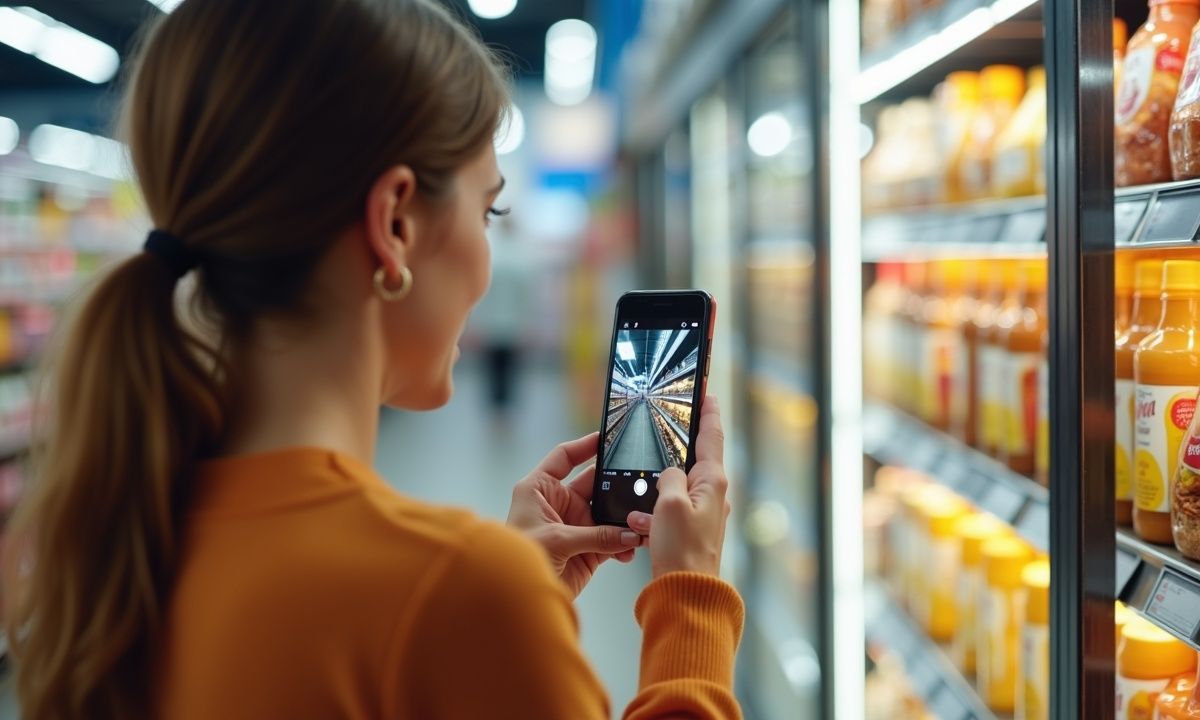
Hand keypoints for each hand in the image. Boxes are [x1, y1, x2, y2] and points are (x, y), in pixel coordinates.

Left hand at [508, 433, 642, 596]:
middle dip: (617, 485)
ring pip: (607, 514)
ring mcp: (574, 527)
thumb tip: (630, 534)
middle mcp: (559, 504)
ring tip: (643, 519)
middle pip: (594, 484)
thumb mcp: (557, 540)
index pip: (564, 457)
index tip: (607, 437)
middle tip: (640, 483)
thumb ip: (596, 536)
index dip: (585, 445)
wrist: (515, 599)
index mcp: (540, 489)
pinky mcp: (586, 551)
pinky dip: (624, 544)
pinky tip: (634, 546)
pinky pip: (612, 541)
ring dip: (624, 518)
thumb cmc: (520, 560)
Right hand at [626, 395, 729, 577]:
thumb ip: (668, 477)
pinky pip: (664, 512)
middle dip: (664, 461)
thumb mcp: (669, 503)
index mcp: (712, 481)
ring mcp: (702, 512)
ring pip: (670, 489)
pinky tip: (640, 529)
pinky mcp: (689, 529)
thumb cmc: (682, 550)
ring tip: (641, 517)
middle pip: (688, 462)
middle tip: (653, 449)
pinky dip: (650, 516)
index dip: (707, 410)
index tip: (706, 389)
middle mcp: (712, 494)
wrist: (685, 593)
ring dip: (651, 497)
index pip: (711, 435)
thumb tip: (669, 473)